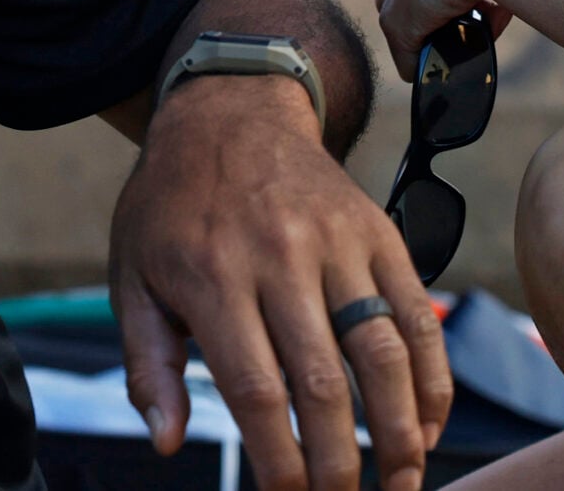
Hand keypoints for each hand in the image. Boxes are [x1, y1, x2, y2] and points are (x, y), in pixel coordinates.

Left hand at [110, 75, 452, 490]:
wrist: (230, 109)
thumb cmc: (171, 205)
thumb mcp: (130, 276)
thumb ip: (146, 364)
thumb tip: (166, 441)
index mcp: (213, 275)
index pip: (256, 388)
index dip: (279, 458)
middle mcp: (279, 256)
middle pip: (322, 380)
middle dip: (339, 462)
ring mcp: (337, 242)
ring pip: (381, 349)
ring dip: (401, 429)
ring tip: (403, 482)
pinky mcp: (379, 232)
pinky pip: (417, 312)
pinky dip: (432, 376)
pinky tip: (429, 425)